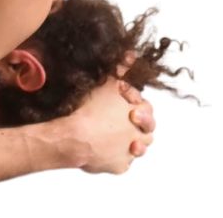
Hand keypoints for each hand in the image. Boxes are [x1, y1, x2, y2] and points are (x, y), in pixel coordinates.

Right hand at [64, 52, 155, 174]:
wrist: (76, 137)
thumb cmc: (90, 110)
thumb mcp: (106, 83)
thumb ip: (121, 69)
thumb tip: (131, 55)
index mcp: (140, 114)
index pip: (146, 108)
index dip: (134, 103)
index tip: (120, 99)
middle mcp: (139, 135)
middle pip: (147, 130)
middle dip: (137, 123)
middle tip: (122, 118)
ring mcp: (129, 153)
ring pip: (137, 148)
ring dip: (129, 140)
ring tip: (113, 135)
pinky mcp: (119, 167)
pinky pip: (122, 163)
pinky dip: (116, 156)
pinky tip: (104, 149)